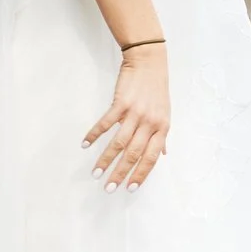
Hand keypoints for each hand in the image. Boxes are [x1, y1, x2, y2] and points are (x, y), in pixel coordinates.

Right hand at [84, 44, 168, 191]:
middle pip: (133, 154)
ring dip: (105, 159)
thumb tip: (162, 154)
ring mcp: (135, 112)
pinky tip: (85, 144)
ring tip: (96, 173)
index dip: (140, 174)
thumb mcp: (165, 113)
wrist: (148, 62)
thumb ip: (161, 135)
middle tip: (108, 188)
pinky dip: (94, 134)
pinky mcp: (121, 102)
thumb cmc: (156, 89)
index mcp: (162, 128)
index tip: (129, 189)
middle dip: (120, 173)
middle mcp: (150, 123)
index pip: (151, 158)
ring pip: (119, 142)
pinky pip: (106, 123)